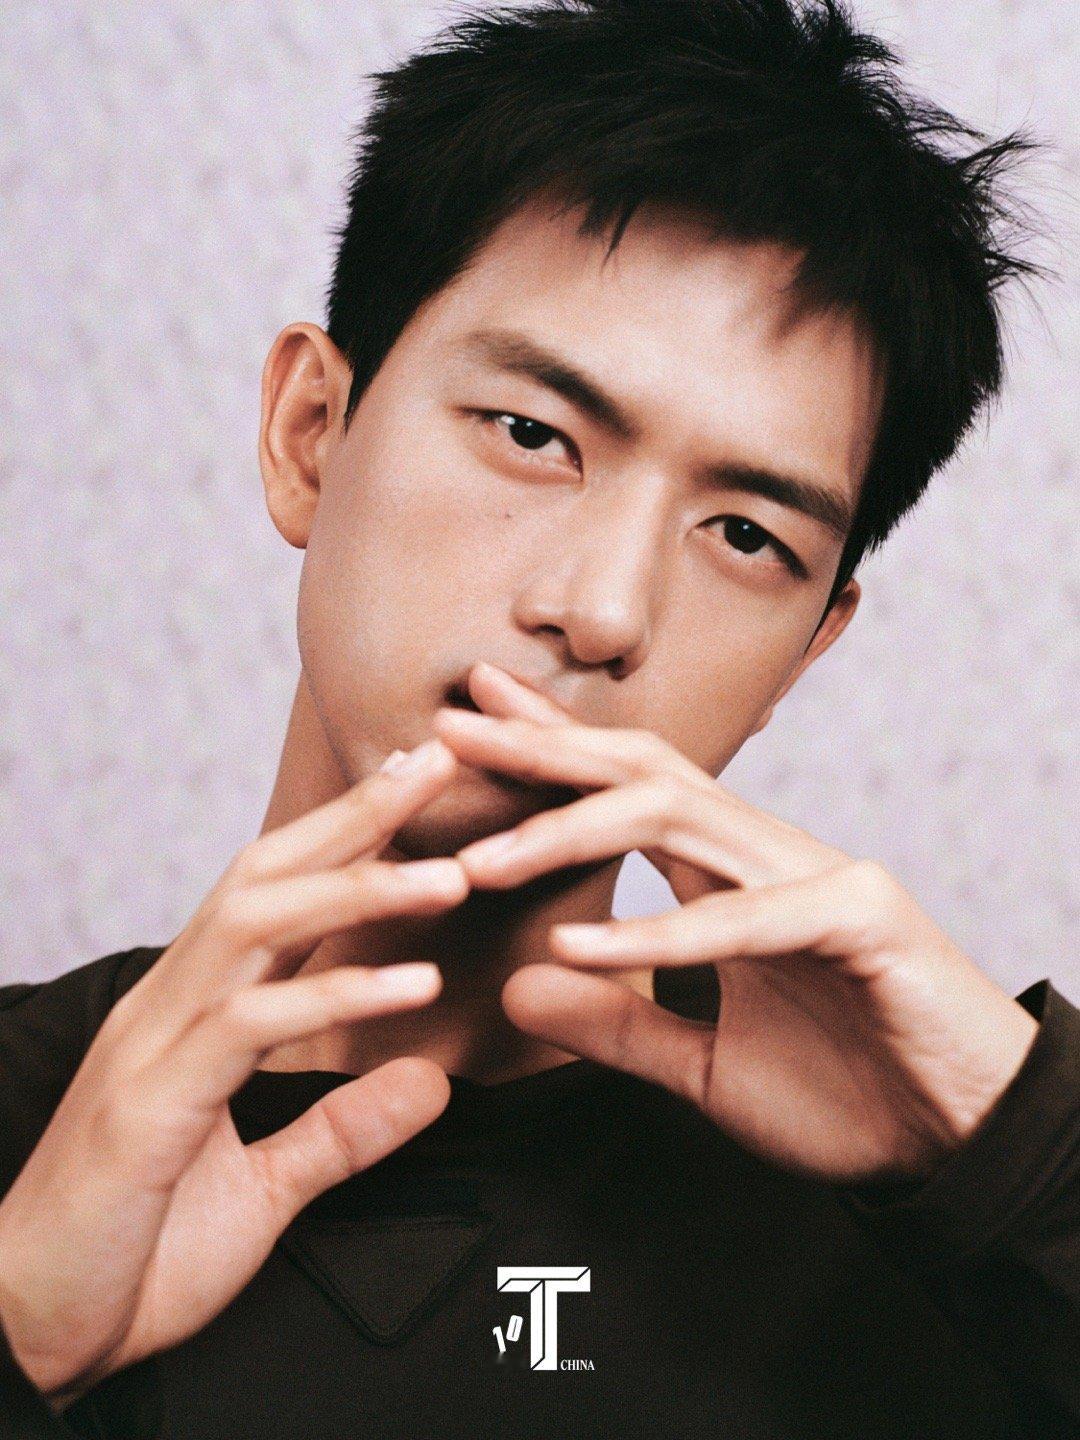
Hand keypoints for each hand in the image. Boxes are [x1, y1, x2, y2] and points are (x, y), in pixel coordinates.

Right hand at [0, 740, 467, 1408]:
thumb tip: (429, 1081)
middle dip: (355, 818)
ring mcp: (153, 1047)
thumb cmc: (134, 1251)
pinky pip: (247, 1026)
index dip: (347, 839)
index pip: (276, 898)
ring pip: (254, 928)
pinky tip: (410, 985)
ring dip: (357, 890)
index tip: (418, 789)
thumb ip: (343, 1129)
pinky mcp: (148, 1105)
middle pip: (265, 878)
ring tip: (448, 875)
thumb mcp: (266, 1188)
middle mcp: (170, 1007)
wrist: (31, 1334)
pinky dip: (332, 995)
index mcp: (194, 1015)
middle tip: (437, 764)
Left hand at [434, 665, 1038, 1186]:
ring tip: (481, 858)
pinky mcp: (858, 919)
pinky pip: (740, 918)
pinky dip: (657, 932)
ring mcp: (813, 876)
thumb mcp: (702, 1065)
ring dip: (572, 834)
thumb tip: (522, 980)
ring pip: (679, 820)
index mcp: (728, 873)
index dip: (546, 749)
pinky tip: (578, 944)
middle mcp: (764, 853)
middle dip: (541, 749)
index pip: (622, 789)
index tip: (470, 720)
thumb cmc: (847, 1089)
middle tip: (450, 725)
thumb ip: (616, 1022)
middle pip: (637, 774)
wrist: (961, 1139)